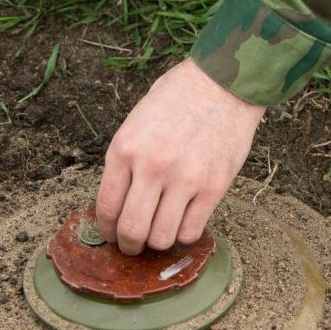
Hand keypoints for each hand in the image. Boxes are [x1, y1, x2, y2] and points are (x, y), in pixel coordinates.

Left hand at [97, 58, 264, 254]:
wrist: (223, 84)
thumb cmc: (177, 99)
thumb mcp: (136, 123)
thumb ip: (126, 162)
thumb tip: (119, 204)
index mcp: (126, 149)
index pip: (107, 208)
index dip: (107, 230)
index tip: (112, 234)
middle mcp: (152, 167)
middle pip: (132, 230)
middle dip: (129, 245)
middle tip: (134, 245)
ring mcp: (184, 179)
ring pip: (162, 238)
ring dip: (158, 241)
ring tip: (161, 232)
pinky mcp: (213, 187)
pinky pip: (191, 231)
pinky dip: (184, 234)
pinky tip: (184, 221)